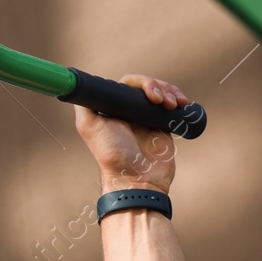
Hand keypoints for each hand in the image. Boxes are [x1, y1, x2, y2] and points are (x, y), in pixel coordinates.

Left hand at [72, 74, 186, 193]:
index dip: (139, 82)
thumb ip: (84, 105)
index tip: (148, 91)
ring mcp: (146, 118)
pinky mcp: (163, 126)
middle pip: (146, 86)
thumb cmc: (112, 153)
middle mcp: (129, 112)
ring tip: (172, 105)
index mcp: (112, 109)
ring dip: (169, 92)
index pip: (127, 84)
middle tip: (159, 99)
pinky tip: (182, 103)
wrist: (138, 178)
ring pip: (161, 92)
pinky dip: (179, 100)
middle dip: (156, 86)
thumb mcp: (89, 126)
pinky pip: (173, 106)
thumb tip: (79, 85)